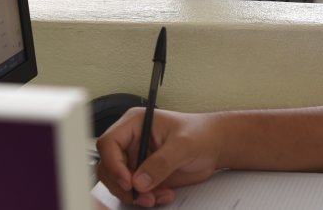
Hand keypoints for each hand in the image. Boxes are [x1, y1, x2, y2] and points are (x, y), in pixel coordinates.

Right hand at [96, 107, 224, 206]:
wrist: (214, 146)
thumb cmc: (201, 133)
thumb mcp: (183, 144)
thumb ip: (161, 162)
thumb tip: (140, 181)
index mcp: (134, 124)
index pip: (109, 143)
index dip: (113, 164)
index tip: (129, 180)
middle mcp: (131, 141)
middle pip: (108, 167)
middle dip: (123, 185)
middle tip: (142, 195)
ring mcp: (136, 159)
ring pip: (119, 183)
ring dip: (135, 195)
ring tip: (156, 197)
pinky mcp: (143, 175)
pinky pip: (134, 192)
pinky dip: (146, 199)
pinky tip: (164, 195)